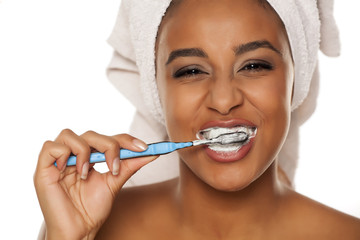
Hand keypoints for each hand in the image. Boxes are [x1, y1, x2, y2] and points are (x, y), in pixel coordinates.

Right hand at [34, 129, 156, 239]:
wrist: (78, 231)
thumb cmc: (92, 209)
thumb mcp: (114, 183)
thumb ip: (129, 165)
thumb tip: (152, 152)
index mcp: (88, 157)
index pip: (106, 138)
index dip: (124, 139)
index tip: (143, 147)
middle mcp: (73, 156)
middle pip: (90, 134)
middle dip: (107, 146)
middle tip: (114, 165)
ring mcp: (57, 161)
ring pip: (68, 135)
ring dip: (84, 151)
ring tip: (87, 174)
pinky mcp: (43, 170)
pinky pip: (49, 147)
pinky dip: (63, 154)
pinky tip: (71, 171)